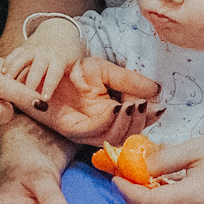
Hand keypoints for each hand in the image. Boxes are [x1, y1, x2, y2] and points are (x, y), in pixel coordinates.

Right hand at [1, 21, 82, 101]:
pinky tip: (2, 74)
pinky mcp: (22, 47)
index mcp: (58, 58)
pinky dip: (7, 63)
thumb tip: (87, 89)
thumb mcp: (76, 61)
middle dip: (30, 82)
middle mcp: (44, 53)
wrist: (58, 29)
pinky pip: (13, 54)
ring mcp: (32, 49)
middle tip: (23, 96)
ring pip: (20, 59)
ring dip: (13, 71)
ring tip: (7, 84)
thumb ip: (79, 76)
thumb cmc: (69, 50)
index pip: (54, 74)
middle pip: (35, 68)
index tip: (44, 98)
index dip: (49, 86)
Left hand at [41, 56, 162, 144]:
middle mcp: (99, 126)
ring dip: (127, 123)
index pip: (135, 124)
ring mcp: (84, 130)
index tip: (159, 108)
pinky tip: (117, 108)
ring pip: (113, 137)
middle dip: (139, 122)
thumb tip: (156, 91)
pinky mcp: (70, 129)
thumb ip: (129, 81)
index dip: (148, 119)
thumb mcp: (106, 71)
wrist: (45, 66)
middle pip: (126, 135)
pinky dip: (108, 121)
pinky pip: (93, 131)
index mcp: (110, 115)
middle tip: (145, 105)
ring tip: (134, 105)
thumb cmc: (74, 69)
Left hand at [110, 134, 203, 203]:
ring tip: (141, 185)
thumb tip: (138, 170)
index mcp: (197, 196)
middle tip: (124, 182)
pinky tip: (162, 194)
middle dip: (134, 200)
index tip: (116, 179)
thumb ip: (164, 161)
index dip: (128, 192)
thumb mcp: (196, 148)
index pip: (149, 202)